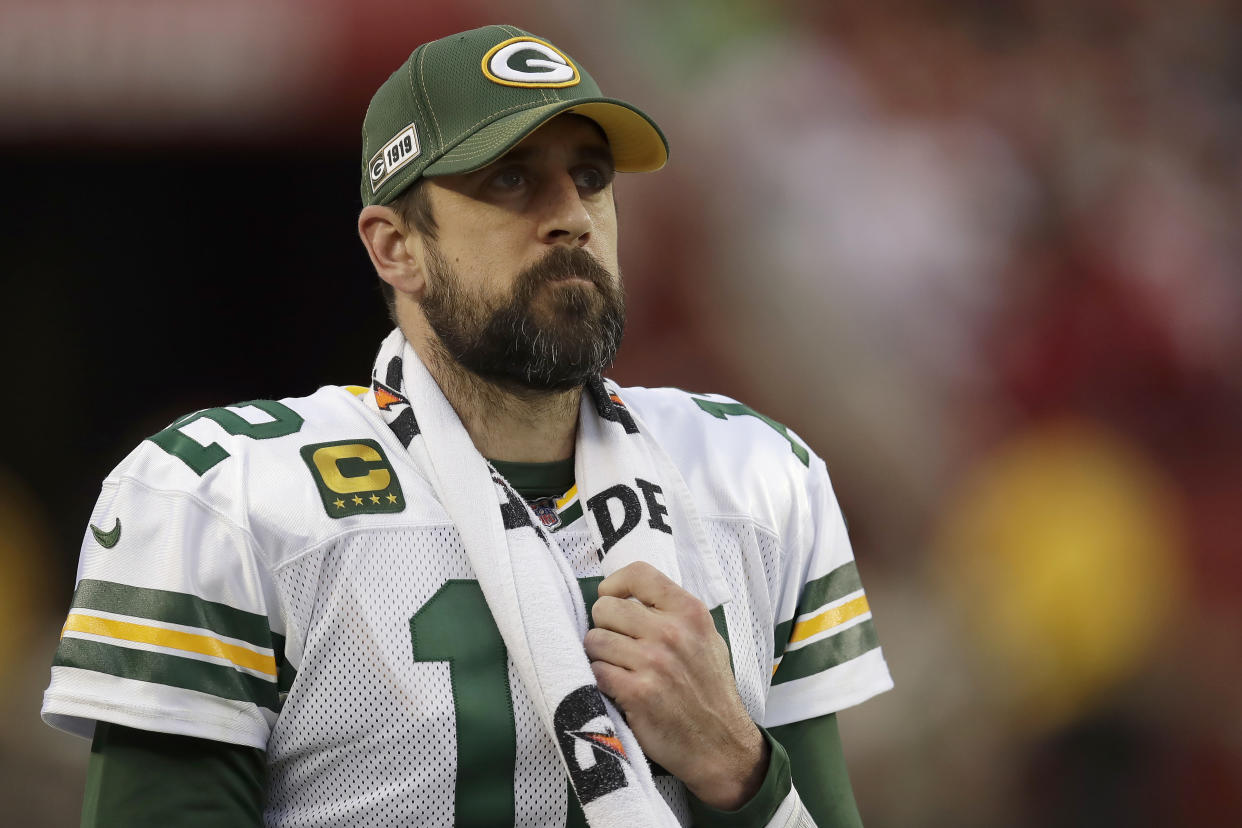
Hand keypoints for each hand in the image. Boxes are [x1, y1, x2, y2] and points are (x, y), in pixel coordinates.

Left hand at [584, 561, 767, 809]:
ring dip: (599, 656)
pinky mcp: (637, 692)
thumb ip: (673, 614)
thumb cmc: (709, 691)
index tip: (612, 598)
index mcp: (690, 612)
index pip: (638, 574)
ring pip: (594, 640)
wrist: (721, 744)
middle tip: (617, 645)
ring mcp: (654, 662)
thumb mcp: (706, 638)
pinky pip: (596, 671)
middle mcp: (672, 632)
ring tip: (618, 668)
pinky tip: (618, 688)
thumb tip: (629, 598)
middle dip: (604, 626)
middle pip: (605, 608)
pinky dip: (601, 680)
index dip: (615, 585)